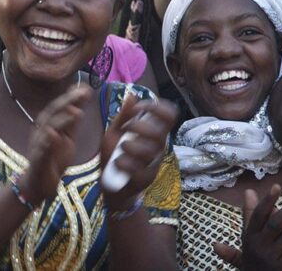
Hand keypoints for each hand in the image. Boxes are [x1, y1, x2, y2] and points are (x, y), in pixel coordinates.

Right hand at [19, 86, 90, 204]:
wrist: (39, 184)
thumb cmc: (53, 160)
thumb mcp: (66, 139)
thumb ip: (71, 124)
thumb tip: (79, 105)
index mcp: (49, 125)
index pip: (59, 107)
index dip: (71, 96)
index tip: (85, 87)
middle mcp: (41, 132)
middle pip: (52, 113)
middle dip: (67, 101)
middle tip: (82, 93)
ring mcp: (38, 145)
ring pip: (47, 129)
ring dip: (61, 119)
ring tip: (76, 111)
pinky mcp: (38, 160)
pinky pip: (41, 150)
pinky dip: (47, 142)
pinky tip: (54, 135)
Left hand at [99, 94, 177, 210]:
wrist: (111, 185)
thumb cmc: (115, 155)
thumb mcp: (114, 133)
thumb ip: (123, 116)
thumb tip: (132, 94)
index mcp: (153, 132)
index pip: (170, 115)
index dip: (158, 107)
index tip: (139, 108)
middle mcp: (158, 146)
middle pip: (159, 132)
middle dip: (139, 127)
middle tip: (126, 128)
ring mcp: (153, 163)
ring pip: (148, 151)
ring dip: (130, 146)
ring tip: (121, 149)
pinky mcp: (146, 179)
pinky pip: (139, 170)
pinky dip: (124, 164)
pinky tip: (118, 163)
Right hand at [213, 185, 281, 270]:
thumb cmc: (254, 256)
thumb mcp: (249, 236)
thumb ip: (249, 214)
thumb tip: (248, 191)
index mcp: (250, 235)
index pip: (258, 215)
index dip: (267, 201)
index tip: (277, 186)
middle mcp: (259, 244)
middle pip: (275, 224)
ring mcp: (271, 256)